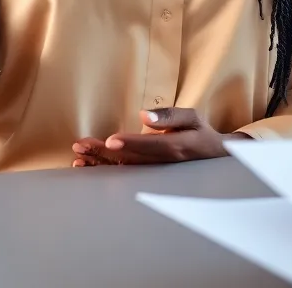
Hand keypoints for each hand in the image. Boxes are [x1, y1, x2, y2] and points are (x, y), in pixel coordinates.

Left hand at [72, 108, 247, 166]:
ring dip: (100, 164)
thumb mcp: (193, 118)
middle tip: (80, 146)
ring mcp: (153, 174)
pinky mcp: (147, 176)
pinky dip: (105, 170)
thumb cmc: (201, 134)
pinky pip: (124, 174)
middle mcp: (161, 165)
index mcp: (175, 148)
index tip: (109, 140)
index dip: (130, 143)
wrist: (213, 161)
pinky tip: (88, 167)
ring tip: (78, 159)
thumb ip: (169, 116)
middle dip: (103, 153)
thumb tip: (143, 115)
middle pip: (130, 160)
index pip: (149, 146)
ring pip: (123, 170)